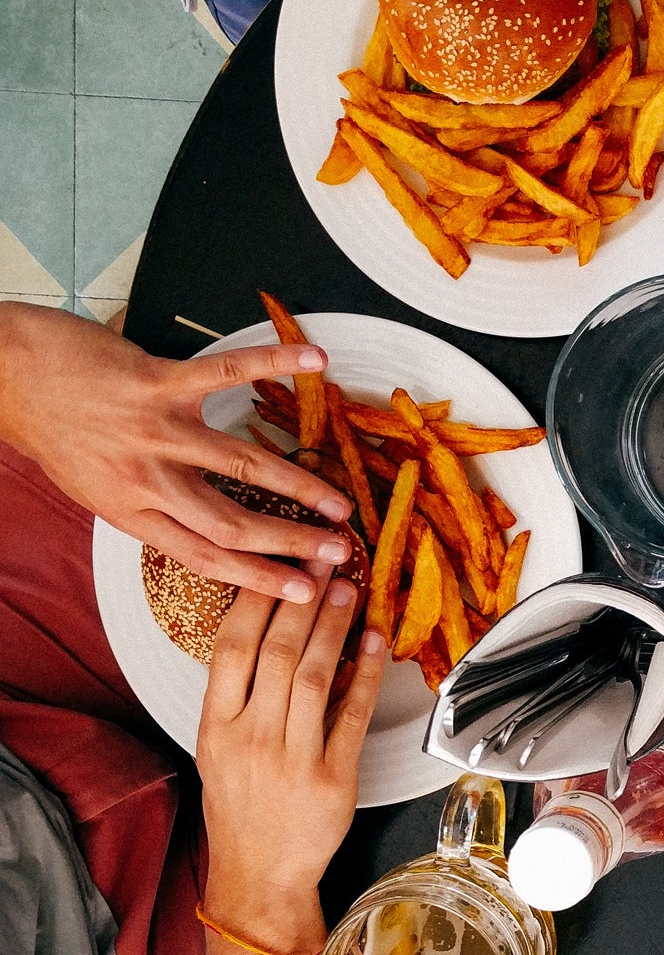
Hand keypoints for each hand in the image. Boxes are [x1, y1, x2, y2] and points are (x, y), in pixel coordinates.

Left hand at [0, 302, 352, 601]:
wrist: (4, 374)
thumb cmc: (53, 429)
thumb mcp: (95, 488)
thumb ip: (150, 506)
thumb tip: (202, 527)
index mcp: (130, 512)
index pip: (206, 557)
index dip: (260, 579)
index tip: (304, 593)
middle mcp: (145, 479)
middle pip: (232, 523)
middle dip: (293, 542)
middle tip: (340, 552)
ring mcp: (153, 430)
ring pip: (240, 466)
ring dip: (298, 485)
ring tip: (339, 501)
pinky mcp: (155, 382)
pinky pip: (225, 373)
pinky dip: (273, 363)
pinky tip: (313, 360)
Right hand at [197, 570, 384, 952]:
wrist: (260, 873)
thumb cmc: (242, 807)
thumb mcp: (219, 748)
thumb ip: (238, 695)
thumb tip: (270, 630)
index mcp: (216, 726)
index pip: (231, 648)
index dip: (257, 600)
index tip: (278, 564)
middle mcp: (252, 738)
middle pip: (278, 653)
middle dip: (303, 600)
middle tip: (323, 560)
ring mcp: (293, 758)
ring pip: (317, 677)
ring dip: (335, 627)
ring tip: (348, 589)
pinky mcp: (334, 778)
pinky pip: (353, 715)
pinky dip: (367, 675)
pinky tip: (376, 643)